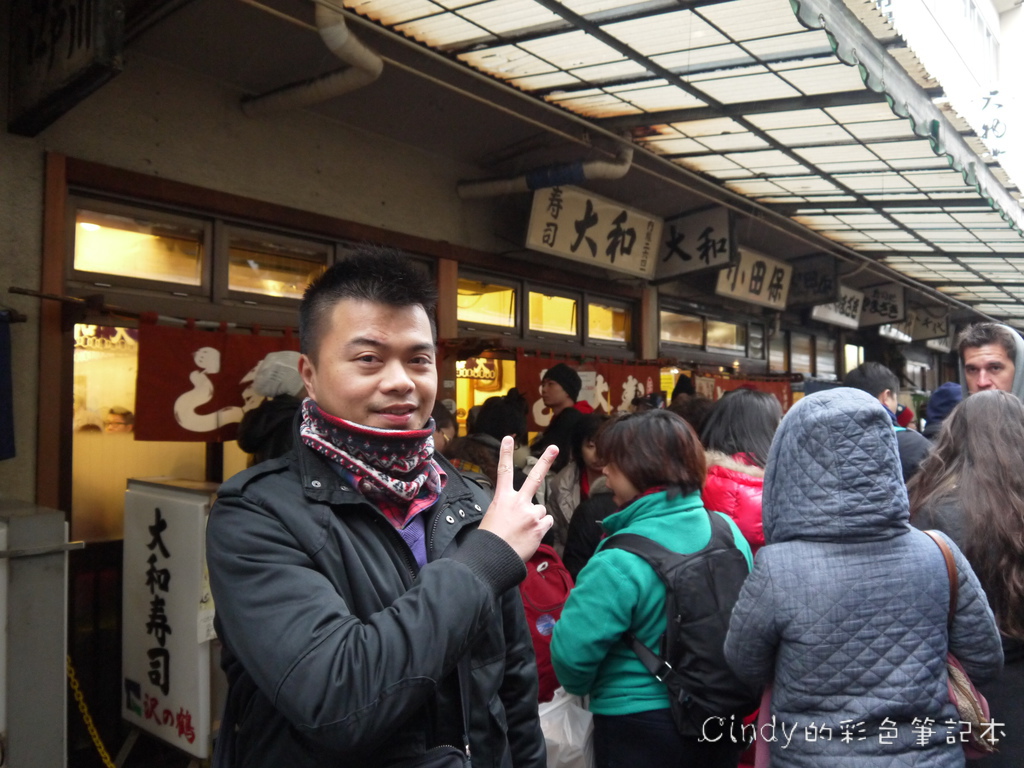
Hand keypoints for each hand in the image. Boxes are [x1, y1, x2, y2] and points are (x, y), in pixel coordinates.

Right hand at [478, 437, 556, 560]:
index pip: (503, 471)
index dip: (505, 453)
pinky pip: (546, 522)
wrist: (495, 558)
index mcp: (502, 498)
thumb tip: (519, 512)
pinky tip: (529, 535)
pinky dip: (540, 528)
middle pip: (535, 477)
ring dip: (535, 519)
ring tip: (523, 531)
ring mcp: (531, 514)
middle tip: (554, 448)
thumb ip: (508, 509)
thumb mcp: (493, 517)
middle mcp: (519, 502)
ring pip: (540, 510)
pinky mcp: (540, 526)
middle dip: (545, 461)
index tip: (508, 439)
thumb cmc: (490, 540)